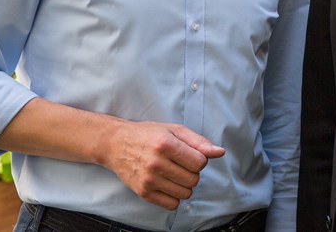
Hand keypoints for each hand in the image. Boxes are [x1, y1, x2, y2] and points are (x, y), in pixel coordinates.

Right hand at [102, 121, 225, 209]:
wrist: (116, 144)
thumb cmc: (147, 135)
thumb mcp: (174, 130)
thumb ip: (198, 142)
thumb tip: (220, 152)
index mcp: (166, 145)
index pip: (200, 162)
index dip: (199, 159)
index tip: (190, 155)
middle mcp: (156, 163)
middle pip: (194, 179)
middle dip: (192, 172)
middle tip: (180, 164)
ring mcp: (149, 180)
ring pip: (185, 193)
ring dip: (184, 185)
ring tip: (174, 173)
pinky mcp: (143, 193)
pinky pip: (172, 204)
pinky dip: (174, 196)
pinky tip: (168, 184)